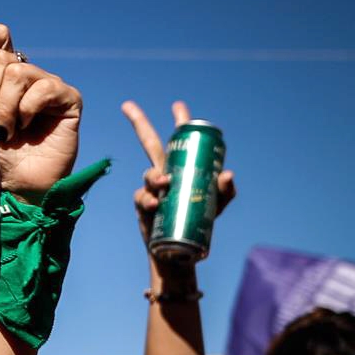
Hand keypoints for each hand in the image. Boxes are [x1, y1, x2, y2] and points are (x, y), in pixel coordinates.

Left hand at [0, 26, 80, 198]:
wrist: (15, 188)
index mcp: (1, 74)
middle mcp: (26, 74)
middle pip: (0, 59)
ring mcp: (48, 85)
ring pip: (18, 73)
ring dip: (4, 107)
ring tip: (4, 133)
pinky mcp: (69, 99)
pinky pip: (44, 88)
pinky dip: (27, 109)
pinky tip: (25, 129)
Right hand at [123, 100, 236, 264]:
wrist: (180, 249)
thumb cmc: (198, 221)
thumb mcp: (218, 205)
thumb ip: (225, 190)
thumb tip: (226, 174)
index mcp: (181, 167)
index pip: (179, 140)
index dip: (180, 123)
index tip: (178, 106)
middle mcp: (164, 173)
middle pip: (149, 143)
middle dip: (139, 122)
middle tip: (127, 105)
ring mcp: (151, 188)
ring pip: (150, 173)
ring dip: (155, 175)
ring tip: (164, 183)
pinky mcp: (143, 205)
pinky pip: (141, 197)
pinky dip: (148, 199)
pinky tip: (155, 203)